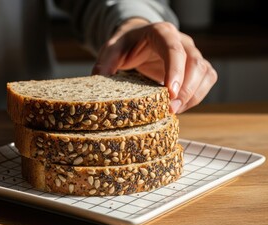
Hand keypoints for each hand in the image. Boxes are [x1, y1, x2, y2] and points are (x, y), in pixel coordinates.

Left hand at [92, 19, 216, 113]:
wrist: (138, 41)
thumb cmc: (126, 45)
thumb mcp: (112, 50)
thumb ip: (105, 63)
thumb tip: (97, 81)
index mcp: (161, 33)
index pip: (174, 49)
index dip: (174, 71)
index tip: (170, 94)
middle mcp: (181, 41)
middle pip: (195, 63)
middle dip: (185, 90)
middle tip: (170, 110)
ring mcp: (191, 53)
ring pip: (205, 73)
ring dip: (193, 95)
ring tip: (174, 112)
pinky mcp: (196, 67)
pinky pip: (207, 80)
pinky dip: (197, 96)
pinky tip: (180, 107)